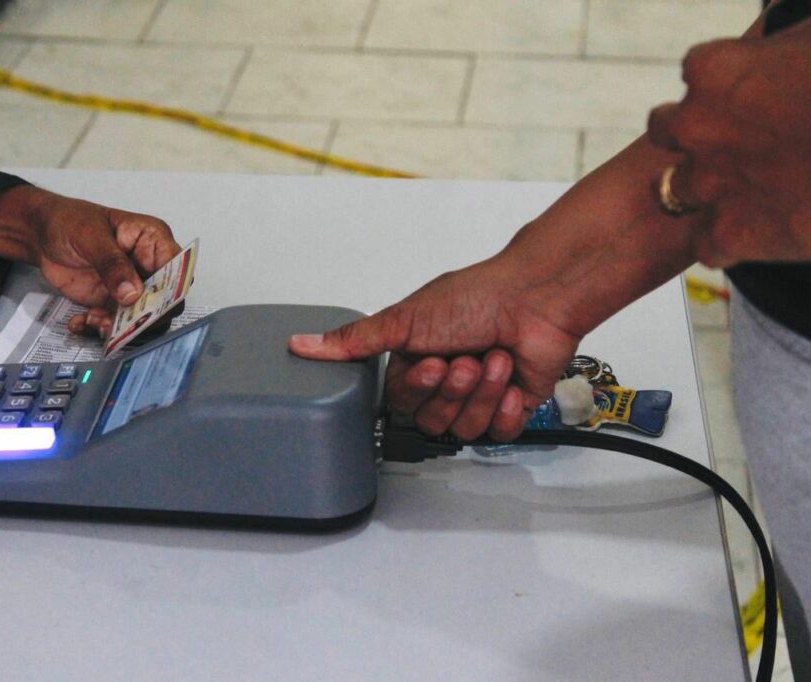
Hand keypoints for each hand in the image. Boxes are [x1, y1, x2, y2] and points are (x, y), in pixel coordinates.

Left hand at [0, 186, 181, 333]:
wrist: (40, 235)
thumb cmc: (69, 221)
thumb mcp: (90, 236)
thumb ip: (113, 263)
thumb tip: (133, 292)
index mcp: (152, 241)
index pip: (178, 269)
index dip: (172, 291)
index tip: (151, 305)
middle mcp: (148, 266)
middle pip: (164, 301)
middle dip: (143, 316)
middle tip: (119, 321)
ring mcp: (131, 287)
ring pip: (141, 319)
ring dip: (119, 327)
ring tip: (93, 321)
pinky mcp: (113, 303)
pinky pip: (115, 325)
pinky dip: (98, 328)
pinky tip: (80, 321)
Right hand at [289, 257, 582, 440]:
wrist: (535, 300)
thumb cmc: (477, 298)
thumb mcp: (404, 319)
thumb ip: (354, 340)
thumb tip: (301, 344)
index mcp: (416, 360)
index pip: (401, 402)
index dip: (418, 389)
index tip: (431, 362)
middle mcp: (446, 380)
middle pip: (432, 420)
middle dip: (452, 389)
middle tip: (465, 358)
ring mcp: (480, 395)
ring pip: (465, 427)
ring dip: (482, 392)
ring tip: (493, 358)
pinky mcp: (513, 407)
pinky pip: (499, 434)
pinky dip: (505, 407)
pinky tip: (511, 379)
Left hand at [646, 19, 810, 266]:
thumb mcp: (810, 45)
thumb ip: (781, 52)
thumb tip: (783, 60)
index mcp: (715, 69)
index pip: (699, 73)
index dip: (727, 88)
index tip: (758, 97)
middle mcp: (695, 126)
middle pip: (667, 130)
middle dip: (697, 136)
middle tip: (742, 143)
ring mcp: (706, 182)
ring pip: (674, 190)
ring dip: (707, 191)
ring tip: (755, 191)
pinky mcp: (728, 233)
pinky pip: (707, 245)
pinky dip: (730, 242)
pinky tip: (767, 232)